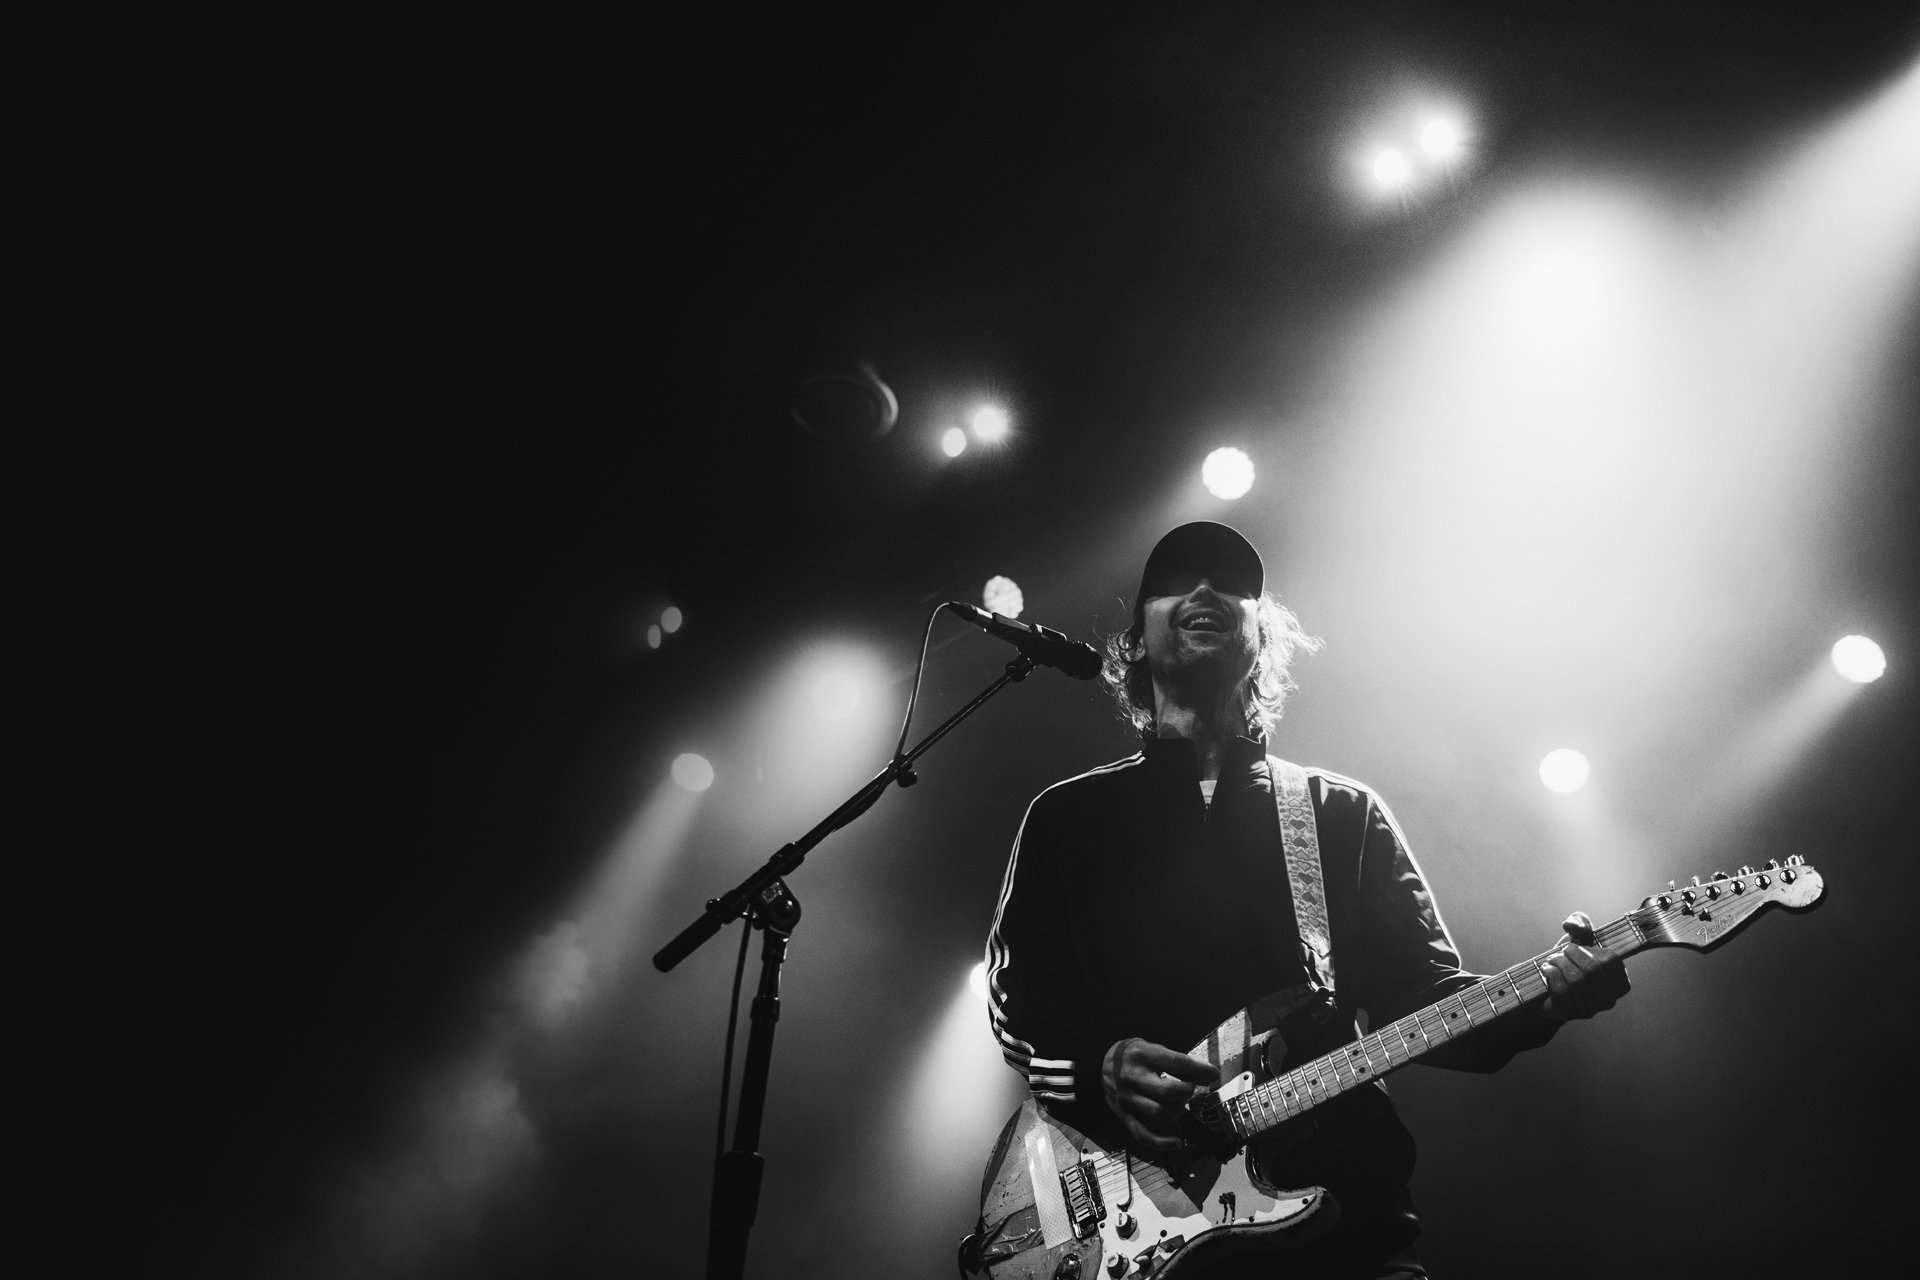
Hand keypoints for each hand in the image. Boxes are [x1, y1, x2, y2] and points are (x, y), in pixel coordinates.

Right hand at [1101, 1037, 1220, 1154]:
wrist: (1103, 1062)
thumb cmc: (1134, 1054)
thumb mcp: (1153, 1047)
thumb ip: (1176, 1061)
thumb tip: (1206, 1075)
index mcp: (1141, 1055)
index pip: (1176, 1063)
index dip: (1199, 1070)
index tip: (1213, 1074)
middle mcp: (1131, 1076)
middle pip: (1167, 1091)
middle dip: (1187, 1091)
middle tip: (1191, 1087)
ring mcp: (1126, 1097)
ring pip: (1159, 1112)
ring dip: (1177, 1109)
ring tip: (1181, 1102)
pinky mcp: (1123, 1114)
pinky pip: (1142, 1134)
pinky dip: (1161, 1142)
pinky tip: (1177, 1142)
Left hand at [1538, 911, 1630, 1021]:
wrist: (1544, 984)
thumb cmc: (1567, 961)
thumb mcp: (1576, 938)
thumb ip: (1580, 922)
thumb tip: (1575, 926)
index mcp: (1619, 981)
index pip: (1611, 961)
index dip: (1590, 950)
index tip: (1575, 946)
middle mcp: (1608, 999)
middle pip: (1592, 971)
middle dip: (1571, 955)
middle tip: (1560, 953)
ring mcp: (1590, 1009)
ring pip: (1576, 981)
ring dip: (1559, 964)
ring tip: (1551, 961)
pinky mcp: (1569, 1013)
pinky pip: (1561, 991)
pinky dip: (1551, 974)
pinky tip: (1546, 970)